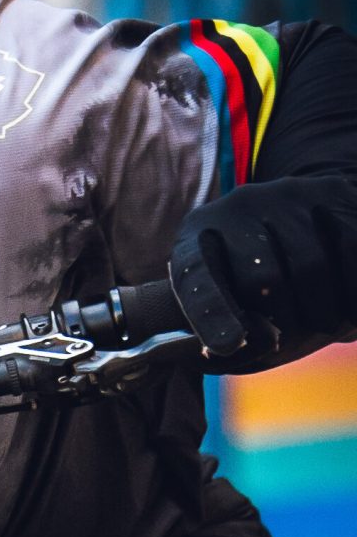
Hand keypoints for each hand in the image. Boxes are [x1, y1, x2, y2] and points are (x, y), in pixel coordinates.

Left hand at [170, 175, 356, 359]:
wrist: (291, 221)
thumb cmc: (248, 278)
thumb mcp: (220, 297)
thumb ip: (216, 326)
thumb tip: (229, 345)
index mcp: (195, 238)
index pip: (196, 276)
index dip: (210, 312)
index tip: (226, 345)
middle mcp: (236, 207)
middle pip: (263, 280)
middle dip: (282, 321)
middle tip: (291, 339)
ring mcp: (285, 194)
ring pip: (311, 267)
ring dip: (322, 311)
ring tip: (324, 325)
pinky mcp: (330, 191)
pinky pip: (350, 246)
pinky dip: (352, 290)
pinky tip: (350, 311)